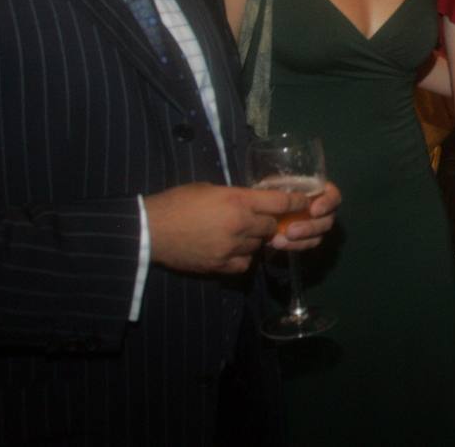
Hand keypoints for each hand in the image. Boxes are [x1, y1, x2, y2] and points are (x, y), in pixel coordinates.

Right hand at [145, 182, 306, 274]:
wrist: (149, 230)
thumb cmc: (177, 202)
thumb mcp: (210, 189)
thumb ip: (235, 196)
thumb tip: (252, 201)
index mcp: (237, 200)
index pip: (280, 202)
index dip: (296, 202)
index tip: (305, 201)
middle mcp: (240, 224)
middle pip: (270, 226)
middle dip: (268, 222)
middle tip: (256, 218)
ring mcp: (231, 248)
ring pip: (257, 245)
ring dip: (253, 240)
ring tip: (237, 233)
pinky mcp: (220, 265)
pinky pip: (244, 263)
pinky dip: (242, 257)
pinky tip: (230, 250)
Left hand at [272, 180, 340, 250]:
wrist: (260, 210)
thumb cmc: (270, 190)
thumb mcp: (274, 183)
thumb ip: (283, 186)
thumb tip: (285, 192)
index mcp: (319, 191)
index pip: (333, 196)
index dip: (327, 204)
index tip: (313, 211)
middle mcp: (322, 209)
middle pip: (328, 220)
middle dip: (310, 227)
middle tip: (291, 231)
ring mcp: (315, 225)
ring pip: (318, 236)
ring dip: (301, 240)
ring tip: (280, 240)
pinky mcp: (306, 239)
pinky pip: (305, 245)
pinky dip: (293, 245)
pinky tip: (278, 243)